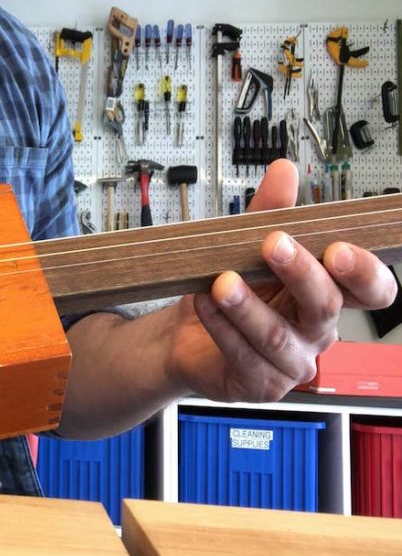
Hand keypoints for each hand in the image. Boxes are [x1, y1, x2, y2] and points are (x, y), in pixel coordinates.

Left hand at [166, 159, 397, 402]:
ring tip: (221, 281)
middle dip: (300, 273)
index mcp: (327, 295)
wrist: (185, 337)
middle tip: (274, 244)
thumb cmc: (228, 292)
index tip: (337, 248)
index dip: (364, 271)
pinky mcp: (261, 384)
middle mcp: (316, 331)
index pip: (371, 289)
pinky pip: (244, 355)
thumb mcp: (245, 247)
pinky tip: (204, 303)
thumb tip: (284, 171)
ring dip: (247, 306)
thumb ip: (268, 212)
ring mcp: (292, 362)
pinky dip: (222, 326)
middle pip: (326, 306)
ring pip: (277, 335)